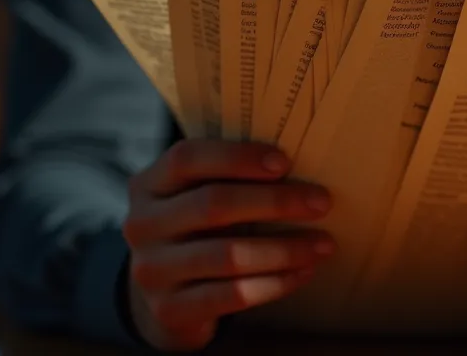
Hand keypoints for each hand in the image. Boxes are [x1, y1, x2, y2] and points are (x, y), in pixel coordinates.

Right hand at [121, 140, 333, 350]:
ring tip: (324, 243)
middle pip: (213, 204)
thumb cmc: (196, 230)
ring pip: (229, 255)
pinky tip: (303, 272)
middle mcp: (142, 225)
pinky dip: (276, 282)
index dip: (237, 158)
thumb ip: (228, 176)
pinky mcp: (171, 309)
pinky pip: (234, 294)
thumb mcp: (196, 196)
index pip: (187, 158)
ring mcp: (152, 270)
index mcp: (148, 184)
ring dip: (285, 248)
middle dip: (275, 201)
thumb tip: (300, 160)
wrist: (164, 294)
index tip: (284, 162)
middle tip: (321, 201)